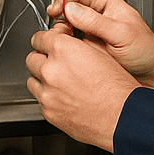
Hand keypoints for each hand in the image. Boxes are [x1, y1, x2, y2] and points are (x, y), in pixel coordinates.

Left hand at [26, 28, 138, 150]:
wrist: (122, 117)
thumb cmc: (117, 89)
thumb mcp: (102, 53)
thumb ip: (78, 43)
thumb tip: (68, 40)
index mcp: (64, 50)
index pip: (40, 37)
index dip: (46, 38)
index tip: (50, 41)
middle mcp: (51, 70)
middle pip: (32, 57)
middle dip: (42, 58)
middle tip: (55, 61)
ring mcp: (47, 93)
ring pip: (32, 79)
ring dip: (42, 78)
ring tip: (60, 81)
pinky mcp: (48, 111)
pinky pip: (40, 100)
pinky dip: (49, 97)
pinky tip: (65, 97)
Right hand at [46, 0, 153, 94]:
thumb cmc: (147, 52)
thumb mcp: (122, 34)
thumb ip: (97, 21)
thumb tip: (72, 10)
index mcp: (107, 2)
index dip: (62, 1)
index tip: (55, 12)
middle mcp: (97, 15)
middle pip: (67, 11)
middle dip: (60, 21)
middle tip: (60, 33)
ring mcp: (91, 33)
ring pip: (66, 29)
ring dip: (61, 37)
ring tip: (66, 45)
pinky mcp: (88, 50)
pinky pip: (70, 46)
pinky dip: (66, 50)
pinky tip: (68, 55)